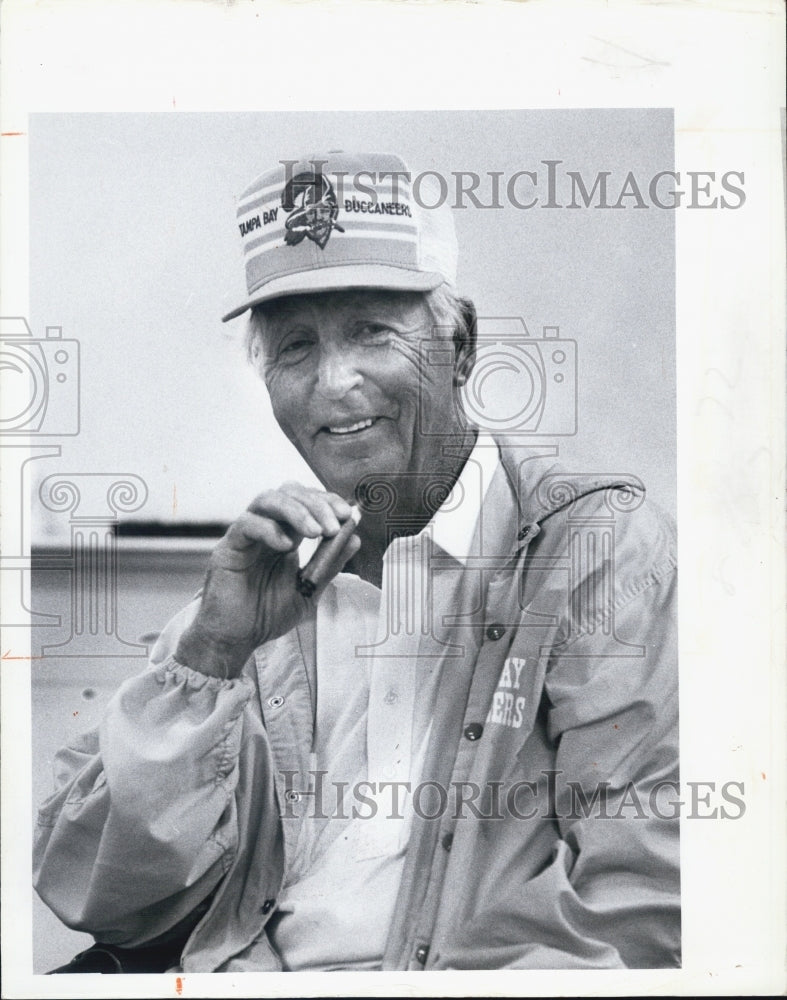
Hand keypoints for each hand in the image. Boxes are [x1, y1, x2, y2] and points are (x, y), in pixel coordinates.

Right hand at [175, 483, 359, 678]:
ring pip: (268, 499)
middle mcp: (266, 529)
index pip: (307, 502)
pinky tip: (286, 547)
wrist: (237, 639)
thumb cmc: (266, 614)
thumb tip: (354, 538)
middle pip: (289, 492)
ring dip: (297, 511)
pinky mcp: (228, 547)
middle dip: (316, 503)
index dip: (328, 503)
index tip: (348, 516)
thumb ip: (329, 564)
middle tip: (333, 525)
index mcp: (286, 535)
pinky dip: (269, 529)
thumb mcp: (308, 589)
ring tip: (316, 532)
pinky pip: (246, 524)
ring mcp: (246, 535)